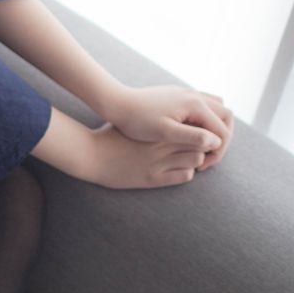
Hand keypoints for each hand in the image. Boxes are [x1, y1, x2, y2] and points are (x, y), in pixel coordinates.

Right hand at [87, 122, 218, 189]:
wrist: (91, 155)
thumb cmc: (111, 136)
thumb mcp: (133, 122)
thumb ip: (153, 119)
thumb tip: (170, 114)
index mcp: (157, 127)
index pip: (191, 124)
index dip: (196, 128)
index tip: (192, 130)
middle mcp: (161, 143)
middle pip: (198, 141)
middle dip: (201, 143)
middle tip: (196, 145)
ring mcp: (159, 162)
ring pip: (195, 159)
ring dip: (195, 158)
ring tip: (187, 157)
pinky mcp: (154, 178)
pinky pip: (184, 176)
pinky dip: (186, 172)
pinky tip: (178, 169)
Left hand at [109, 85, 233, 169]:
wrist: (118, 103)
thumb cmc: (138, 121)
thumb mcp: (165, 132)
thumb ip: (192, 137)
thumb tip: (216, 142)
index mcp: (195, 104)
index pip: (223, 130)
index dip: (218, 151)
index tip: (204, 165)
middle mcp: (195, 95)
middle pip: (226, 117)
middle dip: (223, 138)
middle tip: (209, 157)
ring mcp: (187, 93)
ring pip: (217, 108)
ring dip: (216, 127)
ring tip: (204, 146)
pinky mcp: (179, 95)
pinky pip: (204, 106)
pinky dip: (207, 120)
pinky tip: (192, 134)